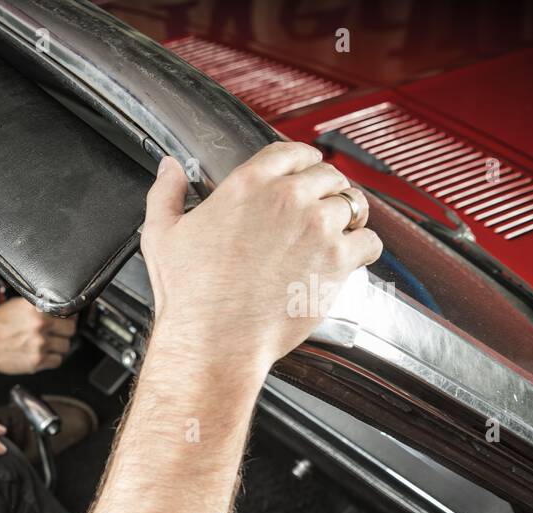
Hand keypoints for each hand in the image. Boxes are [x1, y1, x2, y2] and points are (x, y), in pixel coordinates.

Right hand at [0, 297, 76, 374]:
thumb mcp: (16, 305)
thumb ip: (37, 306)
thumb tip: (56, 308)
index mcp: (36, 309)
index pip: (66, 311)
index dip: (67, 316)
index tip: (66, 319)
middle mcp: (40, 326)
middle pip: (70, 330)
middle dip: (63, 331)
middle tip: (55, 333)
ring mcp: (40, 344)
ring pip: (65, 346)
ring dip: (58, 346)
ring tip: (46, 345)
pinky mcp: (37, 361)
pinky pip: (57, 361)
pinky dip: (52, 359)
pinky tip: (42, 354)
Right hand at [140, 142, 382, 378]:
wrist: (215, 340)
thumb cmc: (190, 295)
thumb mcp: (162, 236)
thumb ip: (165, 194)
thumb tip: (169, 170)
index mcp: (248, 185)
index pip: (290, 153)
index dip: (301, 161)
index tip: (303, 172)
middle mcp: (288, 199)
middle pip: (327, 175)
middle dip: (326, 189)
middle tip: (319, 209)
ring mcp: (317, 228)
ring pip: (353, 204)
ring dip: (348, 216)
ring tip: (339, 231)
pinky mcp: (338, 260)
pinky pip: (370, 242)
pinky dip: (364, 248)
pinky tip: (351, 256)